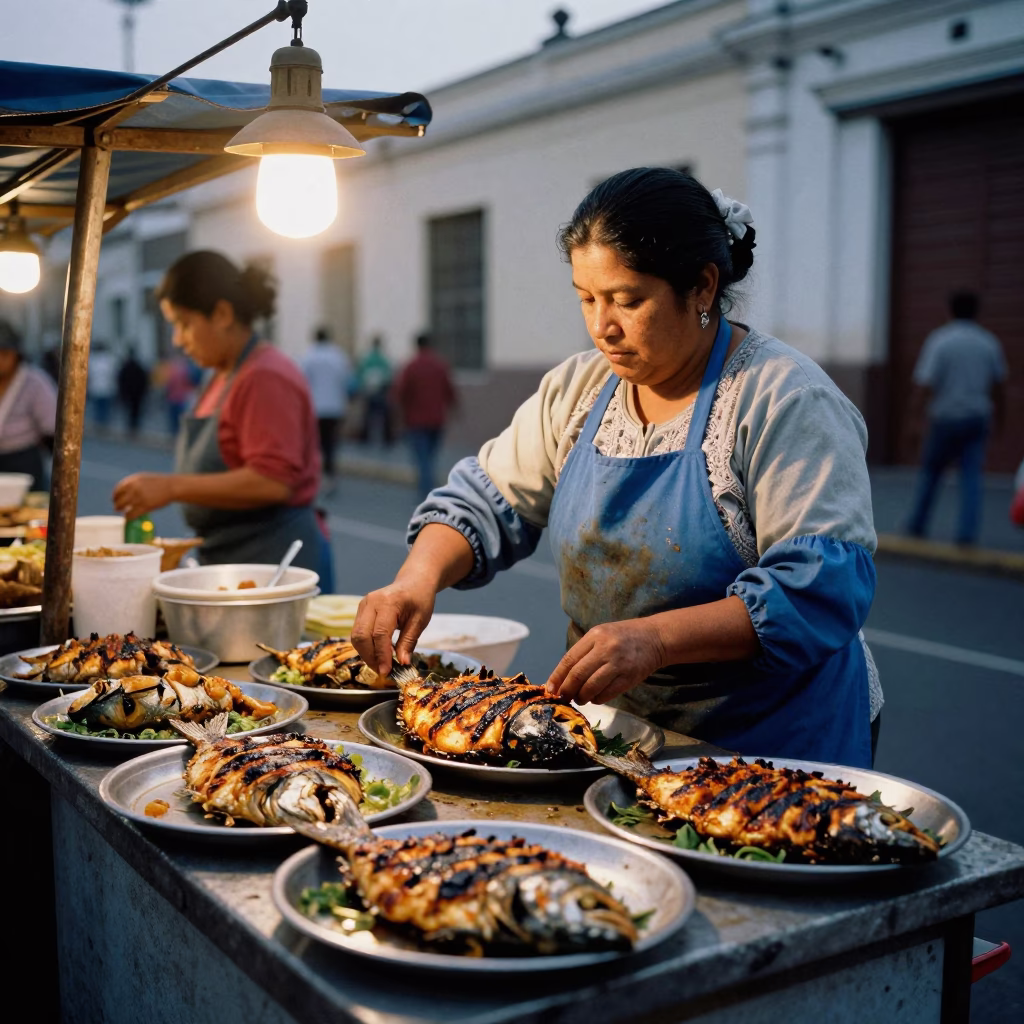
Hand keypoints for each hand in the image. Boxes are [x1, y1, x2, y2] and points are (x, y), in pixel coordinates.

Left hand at [112, 473, 176, 518]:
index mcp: (133, 480)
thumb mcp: (143, 478)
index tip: (114, 499)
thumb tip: (124, 492)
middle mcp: (134, 488)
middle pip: (119, 499)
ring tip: (124, 513)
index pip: (118, 489)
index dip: (115, 496)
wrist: (172, 486)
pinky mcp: (145, 506)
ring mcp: (139, 497)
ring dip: (122, 511)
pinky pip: (132, 514)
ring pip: (123, 507)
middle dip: (117, 505)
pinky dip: (128, 517)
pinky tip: (128, 518)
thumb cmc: (159, 482)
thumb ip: (133, 484)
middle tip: (117, 508)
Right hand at [350, 576, 436, 677]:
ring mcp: (363, 605)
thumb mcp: (421, 620)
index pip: (380, 633)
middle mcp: (370, 602)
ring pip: (356, 636)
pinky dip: (366, 646)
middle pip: (361, 636)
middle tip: (383, 671)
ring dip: (366, 654)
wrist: (413, 582)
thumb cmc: (420, 599)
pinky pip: (358, 632)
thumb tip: (402, 663)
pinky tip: (378, 654)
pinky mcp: (361, 610)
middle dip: (370, 657)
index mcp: (388, 602)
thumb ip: (409, 642)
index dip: (382, 655)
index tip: (387, 671)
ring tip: (381, 665)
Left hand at [545, 619, 664, 704]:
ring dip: (581, 697)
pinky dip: (596, 699)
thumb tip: (562, 677)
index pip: (569, 660)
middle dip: (567, 690)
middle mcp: (606, 649)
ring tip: (580, 698)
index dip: (557, 677)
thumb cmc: (624, 636)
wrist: (655, 638)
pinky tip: (595, 697)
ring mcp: (618, 664)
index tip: (550, 689)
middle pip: (577, 675)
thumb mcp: (601, 635)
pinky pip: (606, 694)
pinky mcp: (629, 678)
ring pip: (590, 687)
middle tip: (563, 698)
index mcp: (595, 636)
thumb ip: (583, 652)